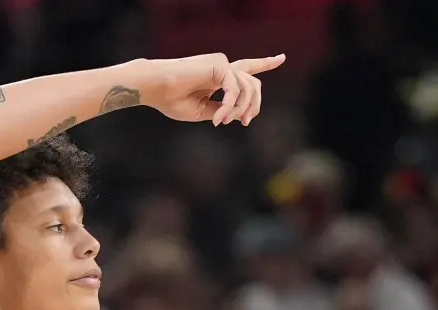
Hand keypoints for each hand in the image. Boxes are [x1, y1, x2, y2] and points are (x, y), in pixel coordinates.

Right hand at [138, 53, 285, 125]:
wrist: (155, 89)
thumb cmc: (172, 100)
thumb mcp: (203, 112)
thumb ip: (223, 110)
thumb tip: (240, 115)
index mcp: (218, 77)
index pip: (247, 69)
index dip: (265, 63)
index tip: (282, 58)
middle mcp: (222, 67)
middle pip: (253, 84)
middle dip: (254, 105)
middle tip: (245, 122)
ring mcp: (221, 64)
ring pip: (248, 87)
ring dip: (240, 109)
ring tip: (223, 121)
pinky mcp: (219, 65)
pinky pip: (235, 89)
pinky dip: (229, 106)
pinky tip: (218, 118)